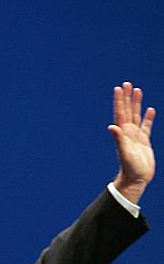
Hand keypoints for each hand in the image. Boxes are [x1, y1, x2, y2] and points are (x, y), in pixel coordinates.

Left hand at [108, 82, 155, 203]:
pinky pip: (146, 126)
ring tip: (137, 90)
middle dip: (127, 98)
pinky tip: (150, 109)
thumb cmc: (130, 168)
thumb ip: (118, 139)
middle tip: (127, 84)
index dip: (119, 100)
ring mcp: (136, 136)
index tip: (119, 88)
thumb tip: (112, 126)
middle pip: (127, 111)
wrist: (136, 180)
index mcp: (123, 133)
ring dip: (136, 103)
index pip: (120, 113)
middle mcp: (128, 133)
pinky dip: (148, 117)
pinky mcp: (144, 141)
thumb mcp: (124, 152)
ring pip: (136, 116)